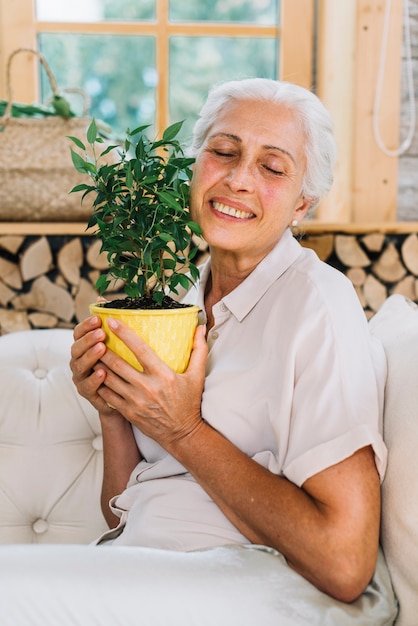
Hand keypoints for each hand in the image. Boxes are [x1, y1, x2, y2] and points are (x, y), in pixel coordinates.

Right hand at [70, 315, 121, 418]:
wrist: (125, 396)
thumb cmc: (121, 366)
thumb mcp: (118, 345)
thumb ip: (110, 324)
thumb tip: (102, 298)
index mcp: (84, 347)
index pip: (79, 333)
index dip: (86, 325)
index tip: (98, 318)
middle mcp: (79, 361)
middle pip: (76, 348)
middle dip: (88, 339)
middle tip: (101, 333)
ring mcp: (82, 378)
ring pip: (80, 366)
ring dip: (90, 356)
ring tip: (101, 348)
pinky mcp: (89, 394)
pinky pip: (88, 386)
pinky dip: (94, 379)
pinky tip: (102, 372)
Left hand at [96, 319, 207, 450]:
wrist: (182, 434)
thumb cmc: (189, 403)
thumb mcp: (197, 376)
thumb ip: (199, 350)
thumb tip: (201, 328)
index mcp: (163, 375)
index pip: (140, 349)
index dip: (124, 333)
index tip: (112, 321)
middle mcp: (147, 387)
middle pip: (117, 363)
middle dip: (102, 348)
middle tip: (94, 335)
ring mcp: (135, 401)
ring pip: (108, 378)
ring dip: (98, 364)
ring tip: (91, 352)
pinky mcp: (128, 412)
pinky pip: (107, 395)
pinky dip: (100, 383)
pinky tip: (96, 374)